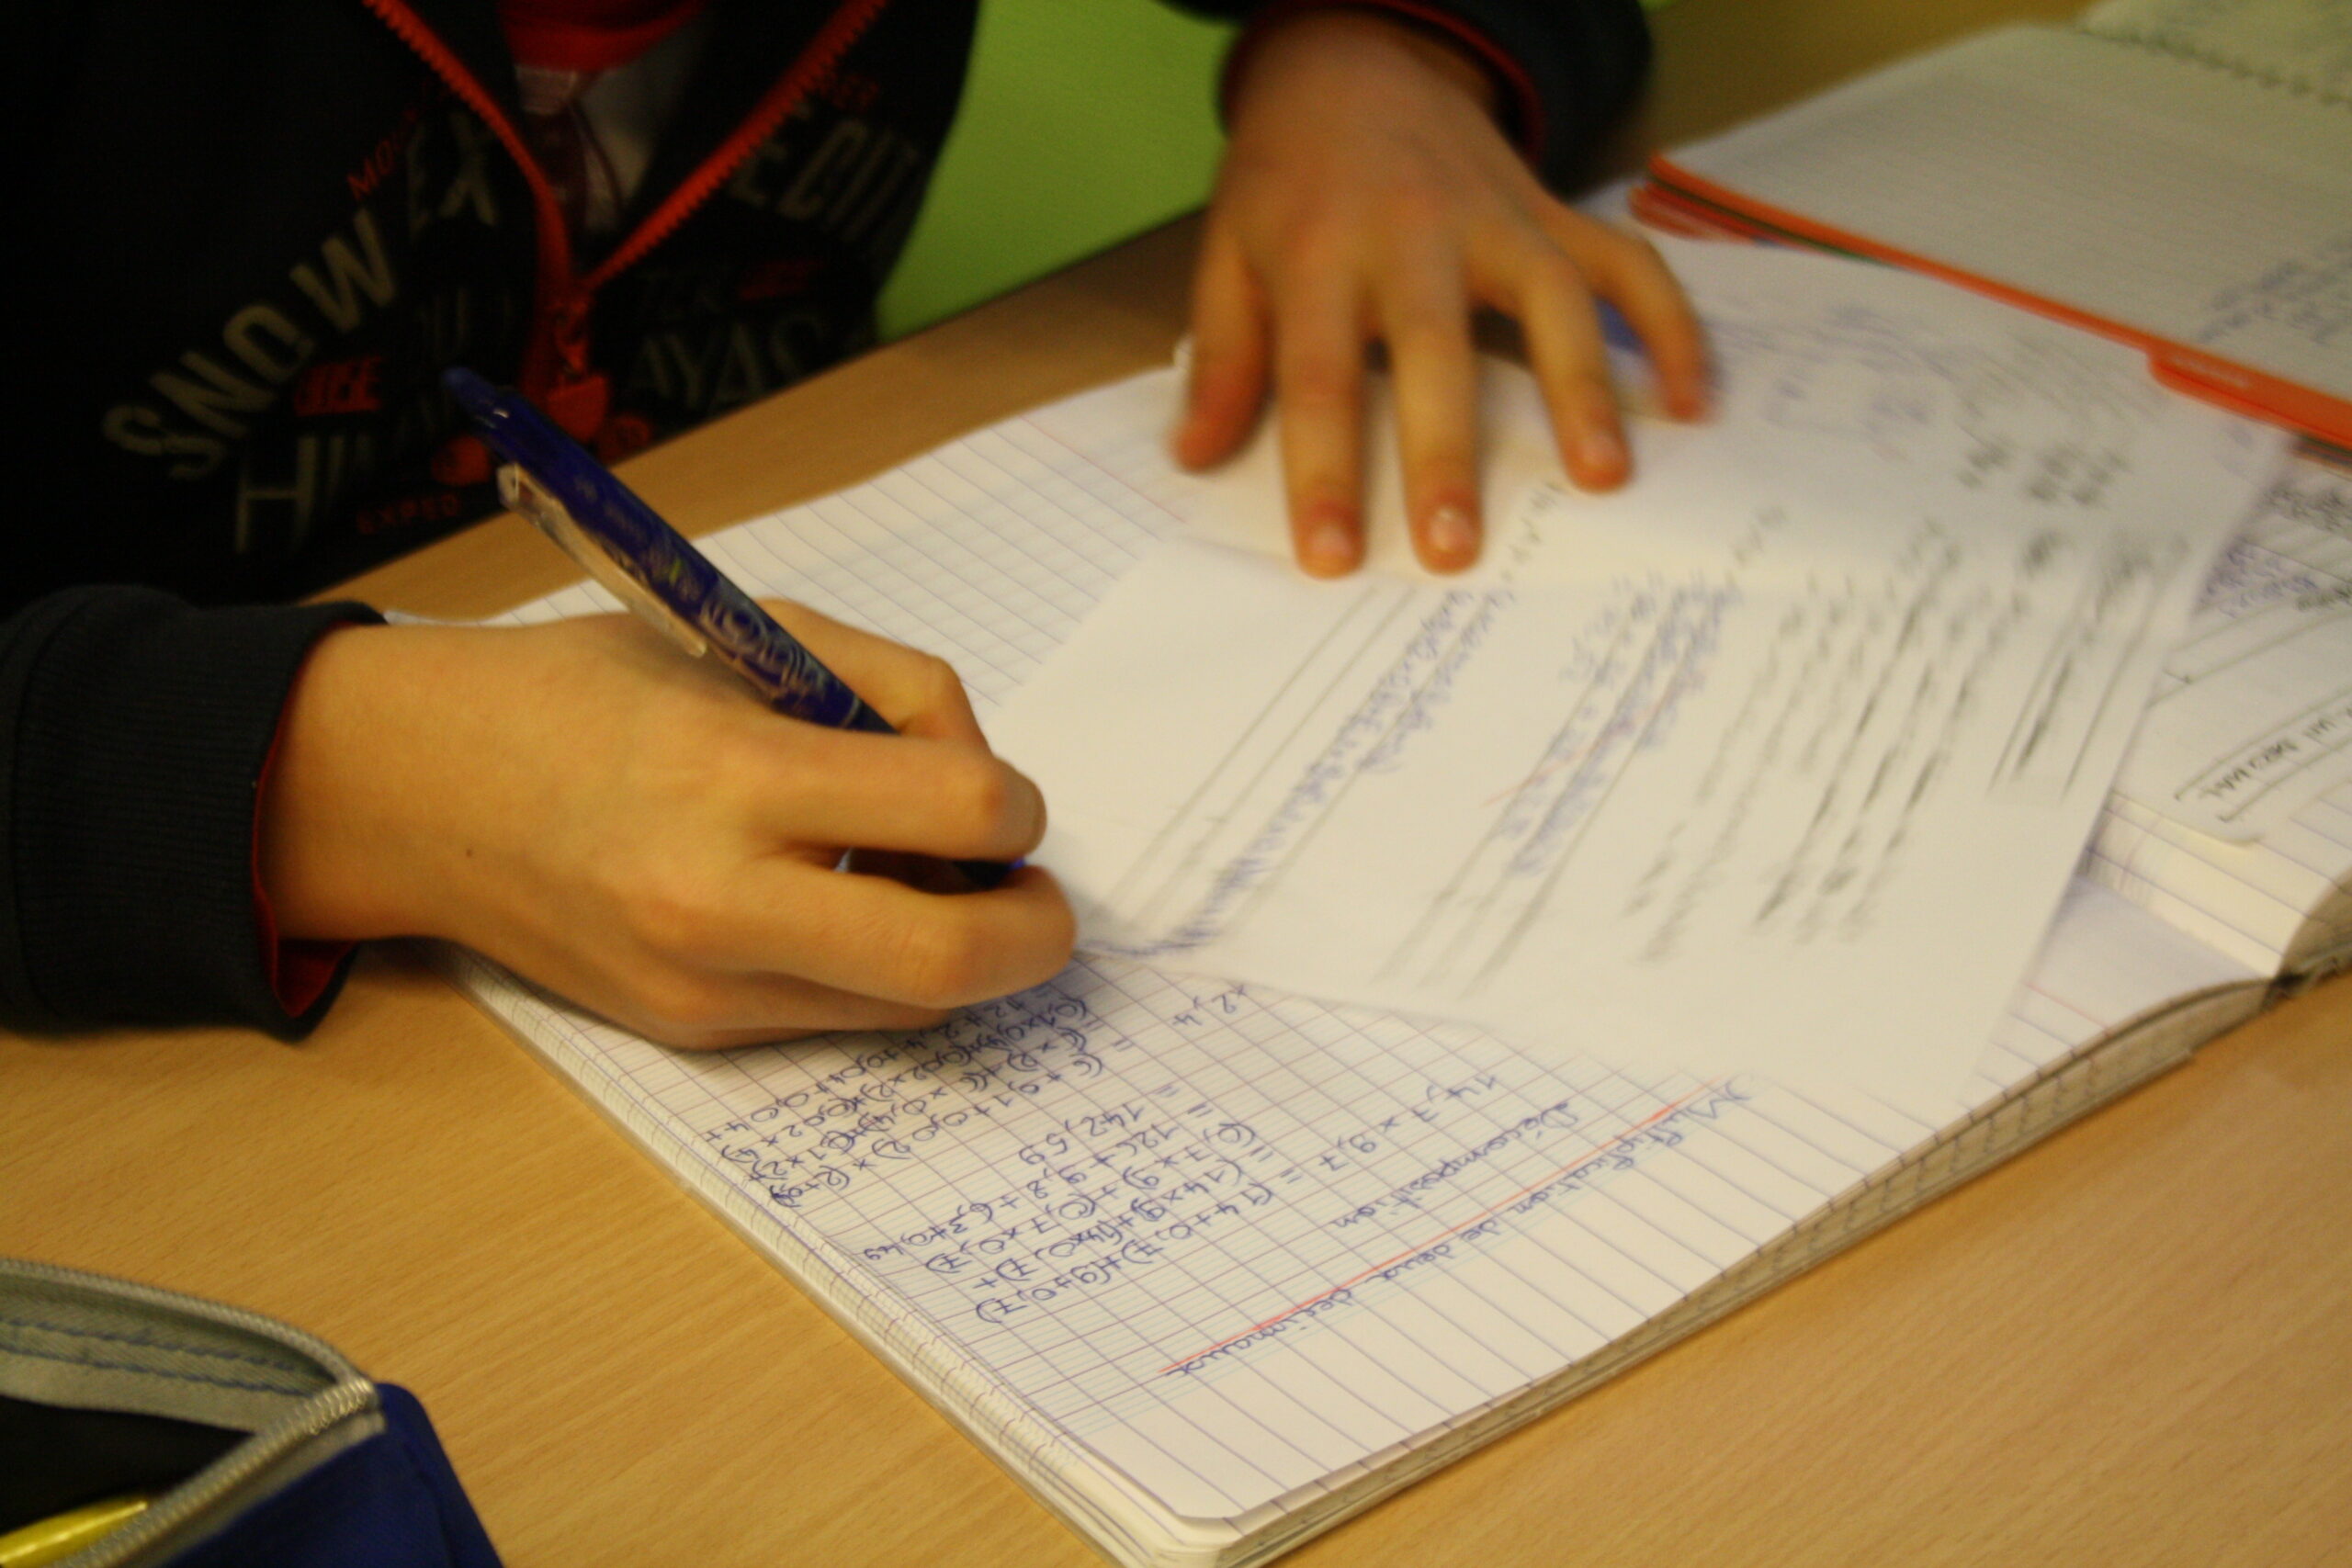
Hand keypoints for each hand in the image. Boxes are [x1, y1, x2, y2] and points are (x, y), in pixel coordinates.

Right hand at [259, 604, 1073, 1047]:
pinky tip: (843, 903)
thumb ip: (891, 693)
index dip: (1017, 804)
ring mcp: (702, 985)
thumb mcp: (749, 634)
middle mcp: (716, 901)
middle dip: (1036, 929)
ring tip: (924, 881)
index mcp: (731, 773)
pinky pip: (842, 1014)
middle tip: (1034, 890)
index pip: (957, 810)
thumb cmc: (591, 689)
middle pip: (954, 959)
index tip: (1003, 796)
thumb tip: (989, 788)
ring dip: (961, 950)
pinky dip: (880, 967)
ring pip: (913, 1005)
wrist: (422, 789)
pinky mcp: (691, 1032)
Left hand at [1174, 10, 1707, 575]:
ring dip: (1581, 389)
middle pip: (1435, 352)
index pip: (1319, 379)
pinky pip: (1626, 265)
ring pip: (1552, 300)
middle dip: (1446, 454)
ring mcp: (1497, 221)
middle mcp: (1415, 237)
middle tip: (1456, 549)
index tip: (1332, 557)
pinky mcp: (1553, 215)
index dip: (1324, 473)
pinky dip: (1667, 326)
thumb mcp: (1229, 253)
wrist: (1355, 65)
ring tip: (1602, 479)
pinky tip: (1692, 401)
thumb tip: (1197, 457)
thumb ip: (1224, 356)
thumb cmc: (1289, 181)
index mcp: (1321, 255)